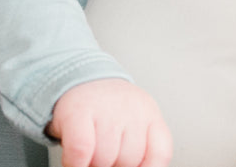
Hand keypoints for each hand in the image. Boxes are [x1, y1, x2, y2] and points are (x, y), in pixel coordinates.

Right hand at [48, 79, 172, 166]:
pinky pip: (81, 150)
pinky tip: (75, 161)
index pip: (160, 153)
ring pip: (104, 159)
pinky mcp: (78, 111)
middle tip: (104, 157)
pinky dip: (76, 163)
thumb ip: (142, 148)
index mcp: (150, 114)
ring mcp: (106, 108)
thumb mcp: (134, 124)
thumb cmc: (107, 110)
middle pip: (129, 160)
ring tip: (90, 154)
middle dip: (114, 165)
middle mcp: (132, 108)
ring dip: (93, 164)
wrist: (79, 77)